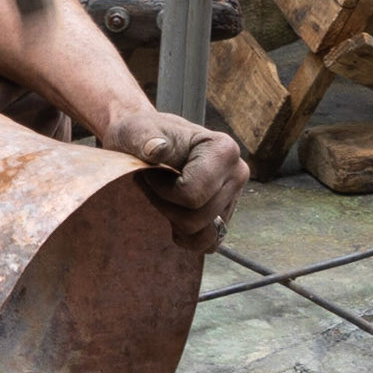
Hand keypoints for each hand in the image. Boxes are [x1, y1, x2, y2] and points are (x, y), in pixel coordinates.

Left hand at [103, 111, 247, 254]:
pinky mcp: (226, 215)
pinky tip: (172, 211)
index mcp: (223, 150)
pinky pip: (207, 243)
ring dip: (174, 220)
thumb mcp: (135, 129)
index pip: (191, 195)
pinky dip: (185, 234)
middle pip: (197, 218)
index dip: (161, 190)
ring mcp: (234, 197)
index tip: (149, 170)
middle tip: (152, 182)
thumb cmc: (141, 134)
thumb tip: (156, 148)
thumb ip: (144, 137)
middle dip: (165, 205)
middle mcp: (237, 174)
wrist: (146, 140)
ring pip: (202, 235)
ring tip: (162, 195)